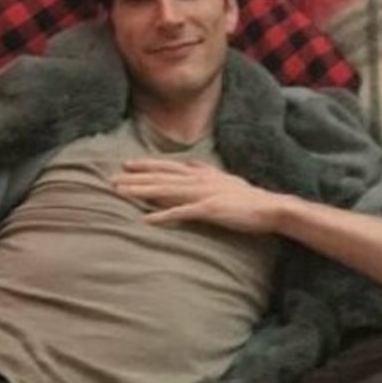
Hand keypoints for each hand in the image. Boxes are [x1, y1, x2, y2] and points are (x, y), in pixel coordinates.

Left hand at [113, 158, 279, 233]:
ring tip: (120, 193)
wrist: (270, 208)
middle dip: (135, 177)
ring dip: (141, 191)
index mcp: (202, 173)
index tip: (126, 163)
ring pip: (165, 190)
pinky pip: (180, 213)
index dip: (146, 164)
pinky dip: (161, 215)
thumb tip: (192, 163)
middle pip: (161, 177)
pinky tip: (145, 219)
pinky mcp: (208, 209)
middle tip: (111, 178)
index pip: (168, 166)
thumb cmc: (249, 197)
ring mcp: (203, 194)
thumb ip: (206, 170)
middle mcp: (199, 180)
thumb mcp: (225, 177)